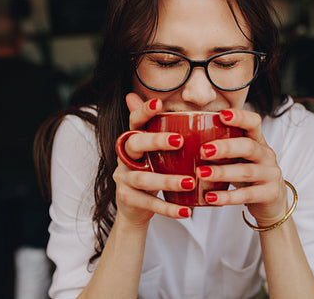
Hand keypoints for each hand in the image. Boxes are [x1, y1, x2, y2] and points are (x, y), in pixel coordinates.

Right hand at [112, 93, 193, 227]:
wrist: (134, 208)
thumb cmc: (151, 172)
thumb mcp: (155, 152)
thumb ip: (161, 131)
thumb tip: (166, 103)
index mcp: (133, 141)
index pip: (135, 122)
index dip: (144, 111)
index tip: (159, 102)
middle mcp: (125, 157)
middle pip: (135, 144)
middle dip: (156, 141)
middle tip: (179, 141)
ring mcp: (123, 178)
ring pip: (144, 178)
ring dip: (168, 181)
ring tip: (190, 182)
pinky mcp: (127, 199)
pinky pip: (148, 203)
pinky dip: (168, 208)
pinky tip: (186, 211)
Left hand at [197, 109, 287, 226]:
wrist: (272, 201)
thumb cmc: (246, 173)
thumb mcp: (239, 157)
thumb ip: (221, 146)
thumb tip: (179, 136)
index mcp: (257, 141)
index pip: (254, 123)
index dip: (240, 117)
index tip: (221, 115)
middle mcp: (266, 155)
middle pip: (248, 147)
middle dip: (225, 147)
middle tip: (203, 150)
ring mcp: (270, 175)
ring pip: (246, 171)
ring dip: (222, 172)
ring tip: (200, 173)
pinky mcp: (270, 194)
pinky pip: (246, 195)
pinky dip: (227, 197)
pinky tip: (210, 198)